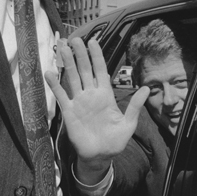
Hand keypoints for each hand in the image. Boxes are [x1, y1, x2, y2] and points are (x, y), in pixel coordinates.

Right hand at [45, 38, 149, 183]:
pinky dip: (55, 84)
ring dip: (67, 63)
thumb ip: (135, 106)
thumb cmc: (115, 141)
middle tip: (74, 39)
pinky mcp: (69, 112)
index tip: (94, 41)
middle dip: (80, 54)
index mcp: (106, 95)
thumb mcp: (128, 124)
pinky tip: (49, 72)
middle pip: (84, 70)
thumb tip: (146, 89)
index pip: (101, 71)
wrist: (100, 156)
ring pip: (72, 78)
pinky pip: (61, 95)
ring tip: (61, 47)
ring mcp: (79, 102)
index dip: (97, 56)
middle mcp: (91, 95)